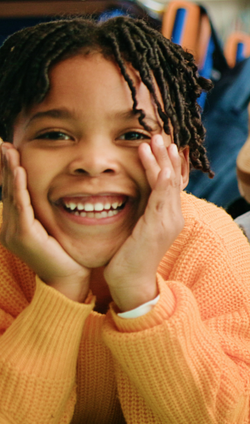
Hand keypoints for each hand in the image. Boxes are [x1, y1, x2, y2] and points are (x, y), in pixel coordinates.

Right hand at [1, 142, 89, 301]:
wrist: (68, 279)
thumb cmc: (66, 254)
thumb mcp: (54, 228)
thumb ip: (49, 212)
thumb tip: (62, 192)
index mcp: (15, 223)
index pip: (11, 190)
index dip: (7, 170)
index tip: (7, 149)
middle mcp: (9, 226)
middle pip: (6, 188)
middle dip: (4, 164)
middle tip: (2, 143)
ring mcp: (14, 231)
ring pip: (11, 194)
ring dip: (9, 170)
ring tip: (8, 151)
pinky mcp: (24, 235)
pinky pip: (21, 206)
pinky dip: (19, 187)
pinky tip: (18, 171)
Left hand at [103, 135, 182, 311]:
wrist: (131, 283)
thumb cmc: (129, 258)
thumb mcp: (137, 230)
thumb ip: (141, 213)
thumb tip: (135, 198)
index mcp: (170, 217)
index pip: (172, 185)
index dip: (169, 164)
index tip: (163, 146)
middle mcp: (174, 217)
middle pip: (174, 179)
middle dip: (167, 156)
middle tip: (160, 135)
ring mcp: (169, 220)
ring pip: (168, 182)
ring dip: (161, 159)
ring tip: (154, 140)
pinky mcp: (159, 224)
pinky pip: (161, 194)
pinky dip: (158, 175)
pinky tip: (154, 161)